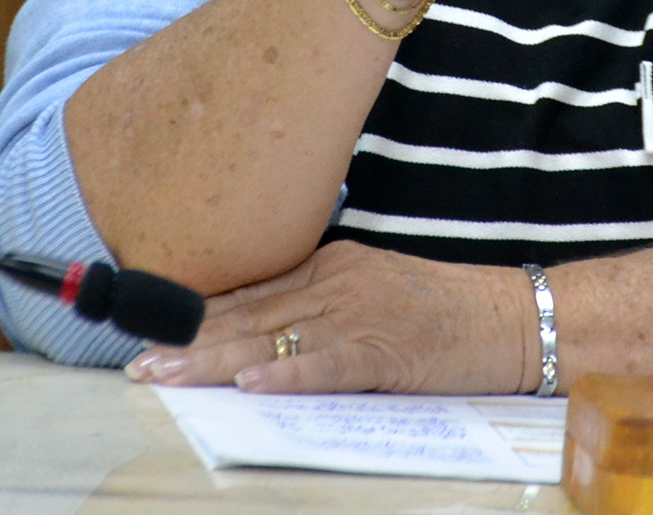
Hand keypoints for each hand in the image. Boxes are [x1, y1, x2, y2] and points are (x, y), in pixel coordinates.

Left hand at [124, 241, 537, 393]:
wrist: (514, 316)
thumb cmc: (445, 313)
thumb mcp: (374, 291)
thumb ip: (321, 304)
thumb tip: (260, 337)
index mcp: (332, 264)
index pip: (250, 292)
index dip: (197, 315)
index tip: (150, 334)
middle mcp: (338, 282)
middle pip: (249, 315)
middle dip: (188, 341)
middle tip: (138, 364)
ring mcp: (361, 313)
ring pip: (273, 340)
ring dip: (214, 362)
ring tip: (167, 376)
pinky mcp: (387, 348)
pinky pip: (326, 364)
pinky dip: (286, 376)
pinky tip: (250, 386)